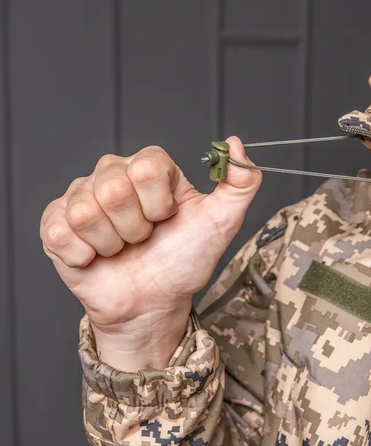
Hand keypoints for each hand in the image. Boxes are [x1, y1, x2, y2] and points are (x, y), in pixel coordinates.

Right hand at [40, 137, 261, 335]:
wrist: (154, 303)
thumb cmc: (183, 261)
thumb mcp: (221, 223)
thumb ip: (240, 183)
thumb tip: (234, 143)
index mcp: (148, 166)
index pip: (146, 168)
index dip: (158, 204)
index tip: (166, 221)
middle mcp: (111, 173)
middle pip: (113, 190)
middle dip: (135, 229)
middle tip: (142, 240)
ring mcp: (79, 197)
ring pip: (84, 213)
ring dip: (110, 244)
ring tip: (121, 249)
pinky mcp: (55, 225)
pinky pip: (59, 233)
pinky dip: (83, 256)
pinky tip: (96, 257)